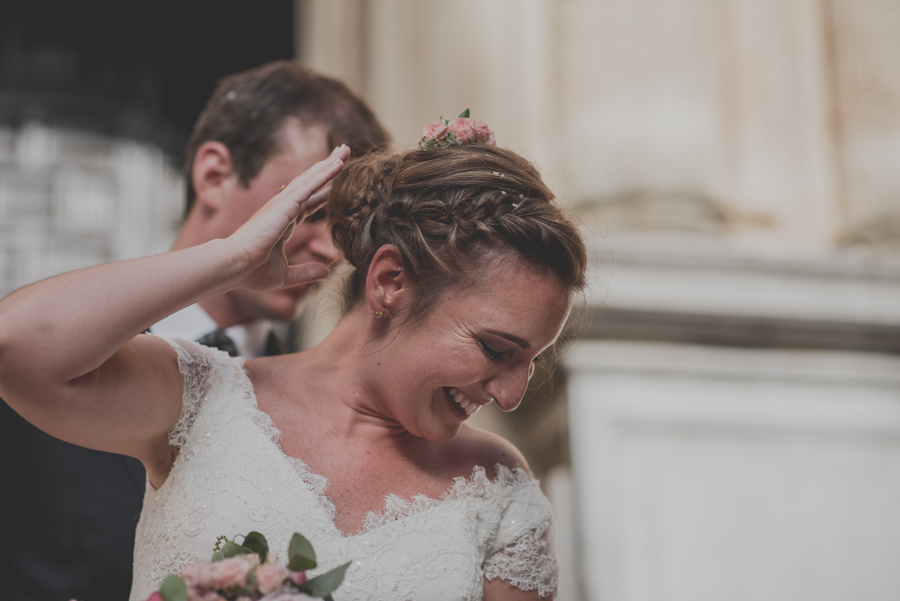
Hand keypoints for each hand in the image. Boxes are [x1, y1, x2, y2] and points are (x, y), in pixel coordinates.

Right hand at [229, 144, 350, 290]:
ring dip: (329, 164)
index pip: (308, 203)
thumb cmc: (252, 271)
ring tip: (344, 150)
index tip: (335, 185)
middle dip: (327, 169)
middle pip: (311, 183)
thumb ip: (306, 273)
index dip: (323, 193)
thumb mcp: (286, 275)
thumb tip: (326, 272)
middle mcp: (283, 209)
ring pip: (312, 179)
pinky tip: (338, 164)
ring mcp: (283, 204)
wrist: (235, 265)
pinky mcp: (285, 204)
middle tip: (342, 153)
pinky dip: (325, 173)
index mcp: (283, 222)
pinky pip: (310, 185)